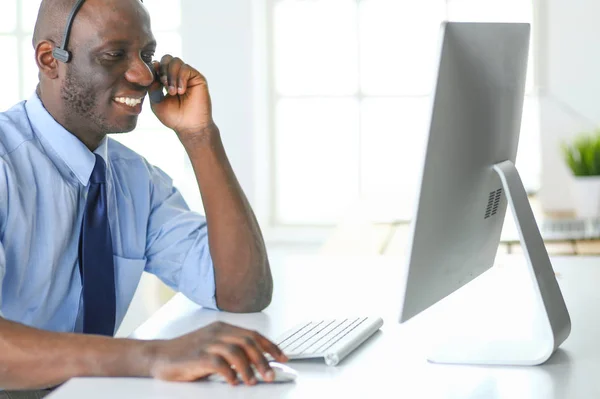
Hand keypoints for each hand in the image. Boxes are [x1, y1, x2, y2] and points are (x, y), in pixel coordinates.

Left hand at [148, 55, 214, 139]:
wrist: (189, 127)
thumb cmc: (174, 117)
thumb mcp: (156, 101)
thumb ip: (152, 85)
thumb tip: (154, 67)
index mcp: (166, 80)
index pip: (158, 65)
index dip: (154, 70)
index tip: (154, 82)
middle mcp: (177, 76)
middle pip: (167, 58)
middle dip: (162, 69)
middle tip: (163, 85)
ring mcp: (187, 76)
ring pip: (176, 61)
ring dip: (171, 75)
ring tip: (172, 92)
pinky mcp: (197, 78)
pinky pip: (186, 68)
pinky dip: (181, 78)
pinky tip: (181, 91)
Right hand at [148, 321, 287, 385]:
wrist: (158, 356)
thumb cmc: (186, 354)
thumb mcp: (213, 347)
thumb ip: (232, 351)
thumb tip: (258, 364)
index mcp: (223, 328)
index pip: (253, 334)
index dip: (270, 346)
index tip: (282, 358)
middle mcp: (217, 332)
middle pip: (248, 342)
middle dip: (263, 360)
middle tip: (271, 375)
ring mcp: (207, 343)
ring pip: (237, 351)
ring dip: (249, 368)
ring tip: (253, 382)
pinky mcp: (197, 356)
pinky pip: (219, 363)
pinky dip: (230, 373)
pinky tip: (234, 382)